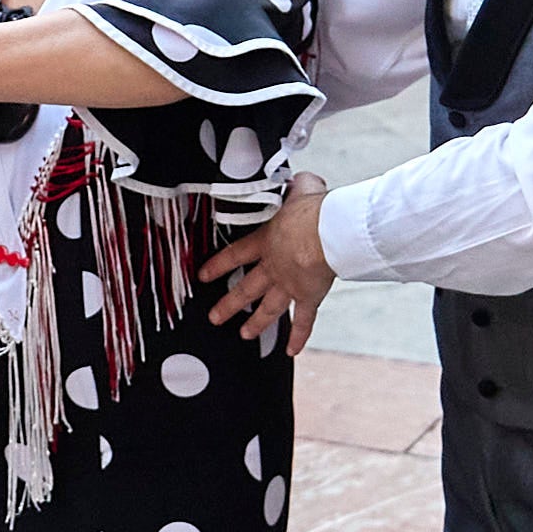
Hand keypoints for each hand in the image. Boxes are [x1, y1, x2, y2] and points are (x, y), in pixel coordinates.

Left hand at [199, 174, 330, 351]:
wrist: (328, 232)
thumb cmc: (314, 208)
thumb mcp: (302, 188)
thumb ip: (297, 185)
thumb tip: (299, 179)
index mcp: (267, 241)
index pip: (236, 255)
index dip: (218, 265)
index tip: (204, 275)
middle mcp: (274, 267)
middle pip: (246, 289)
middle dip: (228, 304)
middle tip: (215, 317)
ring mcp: (290, 284)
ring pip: (268, 308)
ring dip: (256, 323)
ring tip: (245, 335)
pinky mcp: (310, 296)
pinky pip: (304, 321)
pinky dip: (299, 337)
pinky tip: (291, 351)